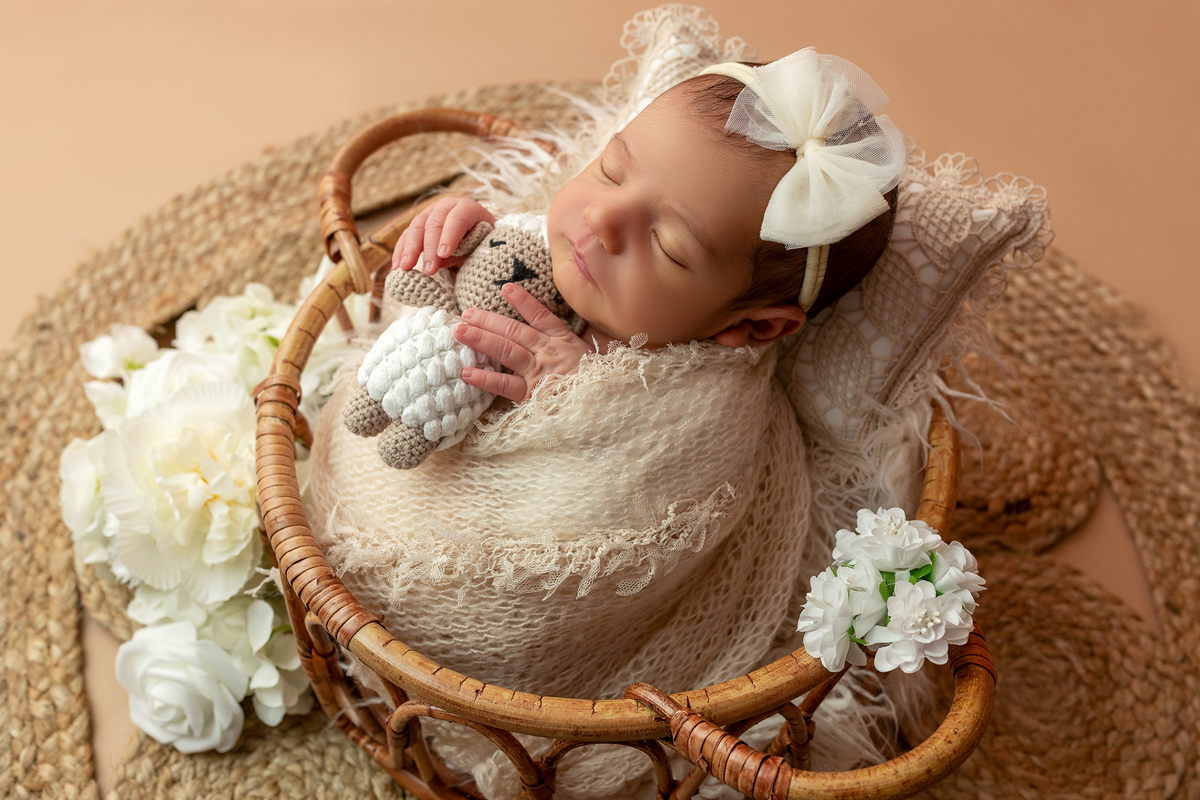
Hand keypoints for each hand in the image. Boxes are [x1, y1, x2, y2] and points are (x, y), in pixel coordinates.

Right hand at [392, 196, 494, 274]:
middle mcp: (446, 207)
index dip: (449, 236)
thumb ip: (464, 252)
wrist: (476, 231)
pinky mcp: (418, 224)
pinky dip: (401, 251)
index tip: (443, 254)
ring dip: (410, 249)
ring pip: (416, 228)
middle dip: (429, 248)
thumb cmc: (481, 240)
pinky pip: (406, 235)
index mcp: (467, 208)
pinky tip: (397, 265)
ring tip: (405, 267)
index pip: (457, 219)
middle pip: (434, 224)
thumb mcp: (479, 245)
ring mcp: (429, 213)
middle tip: (428, 269)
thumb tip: (440, 262)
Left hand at [454, 283, 592, 403]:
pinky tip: (466, 371)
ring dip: (480, 338)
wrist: (605, 407)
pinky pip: (503, 384)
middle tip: (466, 313)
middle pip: (514, 330)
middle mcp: (548, 352)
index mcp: (564, 342)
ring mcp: (538, 371)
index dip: (523, 301)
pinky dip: (484, 378)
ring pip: (505, 349)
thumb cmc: (600, 385)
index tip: (506, 289)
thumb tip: (580, 332)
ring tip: (459, 331)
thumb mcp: (598, 358)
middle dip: (488, 320)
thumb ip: (584, 344)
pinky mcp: (531, 394)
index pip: (541, 316)